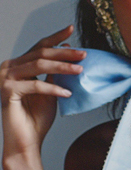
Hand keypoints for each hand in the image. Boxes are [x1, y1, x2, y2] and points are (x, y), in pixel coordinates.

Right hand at [1, 26, 84, 166]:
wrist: (26, 140)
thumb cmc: (37, 116)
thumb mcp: (51, 88)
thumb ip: (55, 71)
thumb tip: (68, 48)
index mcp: (18, 65)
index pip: (39, 46)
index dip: (56, 37)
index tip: (72, 28)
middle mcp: (8, 68)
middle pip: (41, 53)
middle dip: (65, 53)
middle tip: (84, 54)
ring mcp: (4, 79)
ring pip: (39, 65)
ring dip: (62, 67)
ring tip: (80, 70)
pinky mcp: (6, 91)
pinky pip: (35, 85)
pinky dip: (53, 88)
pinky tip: (67, 93)